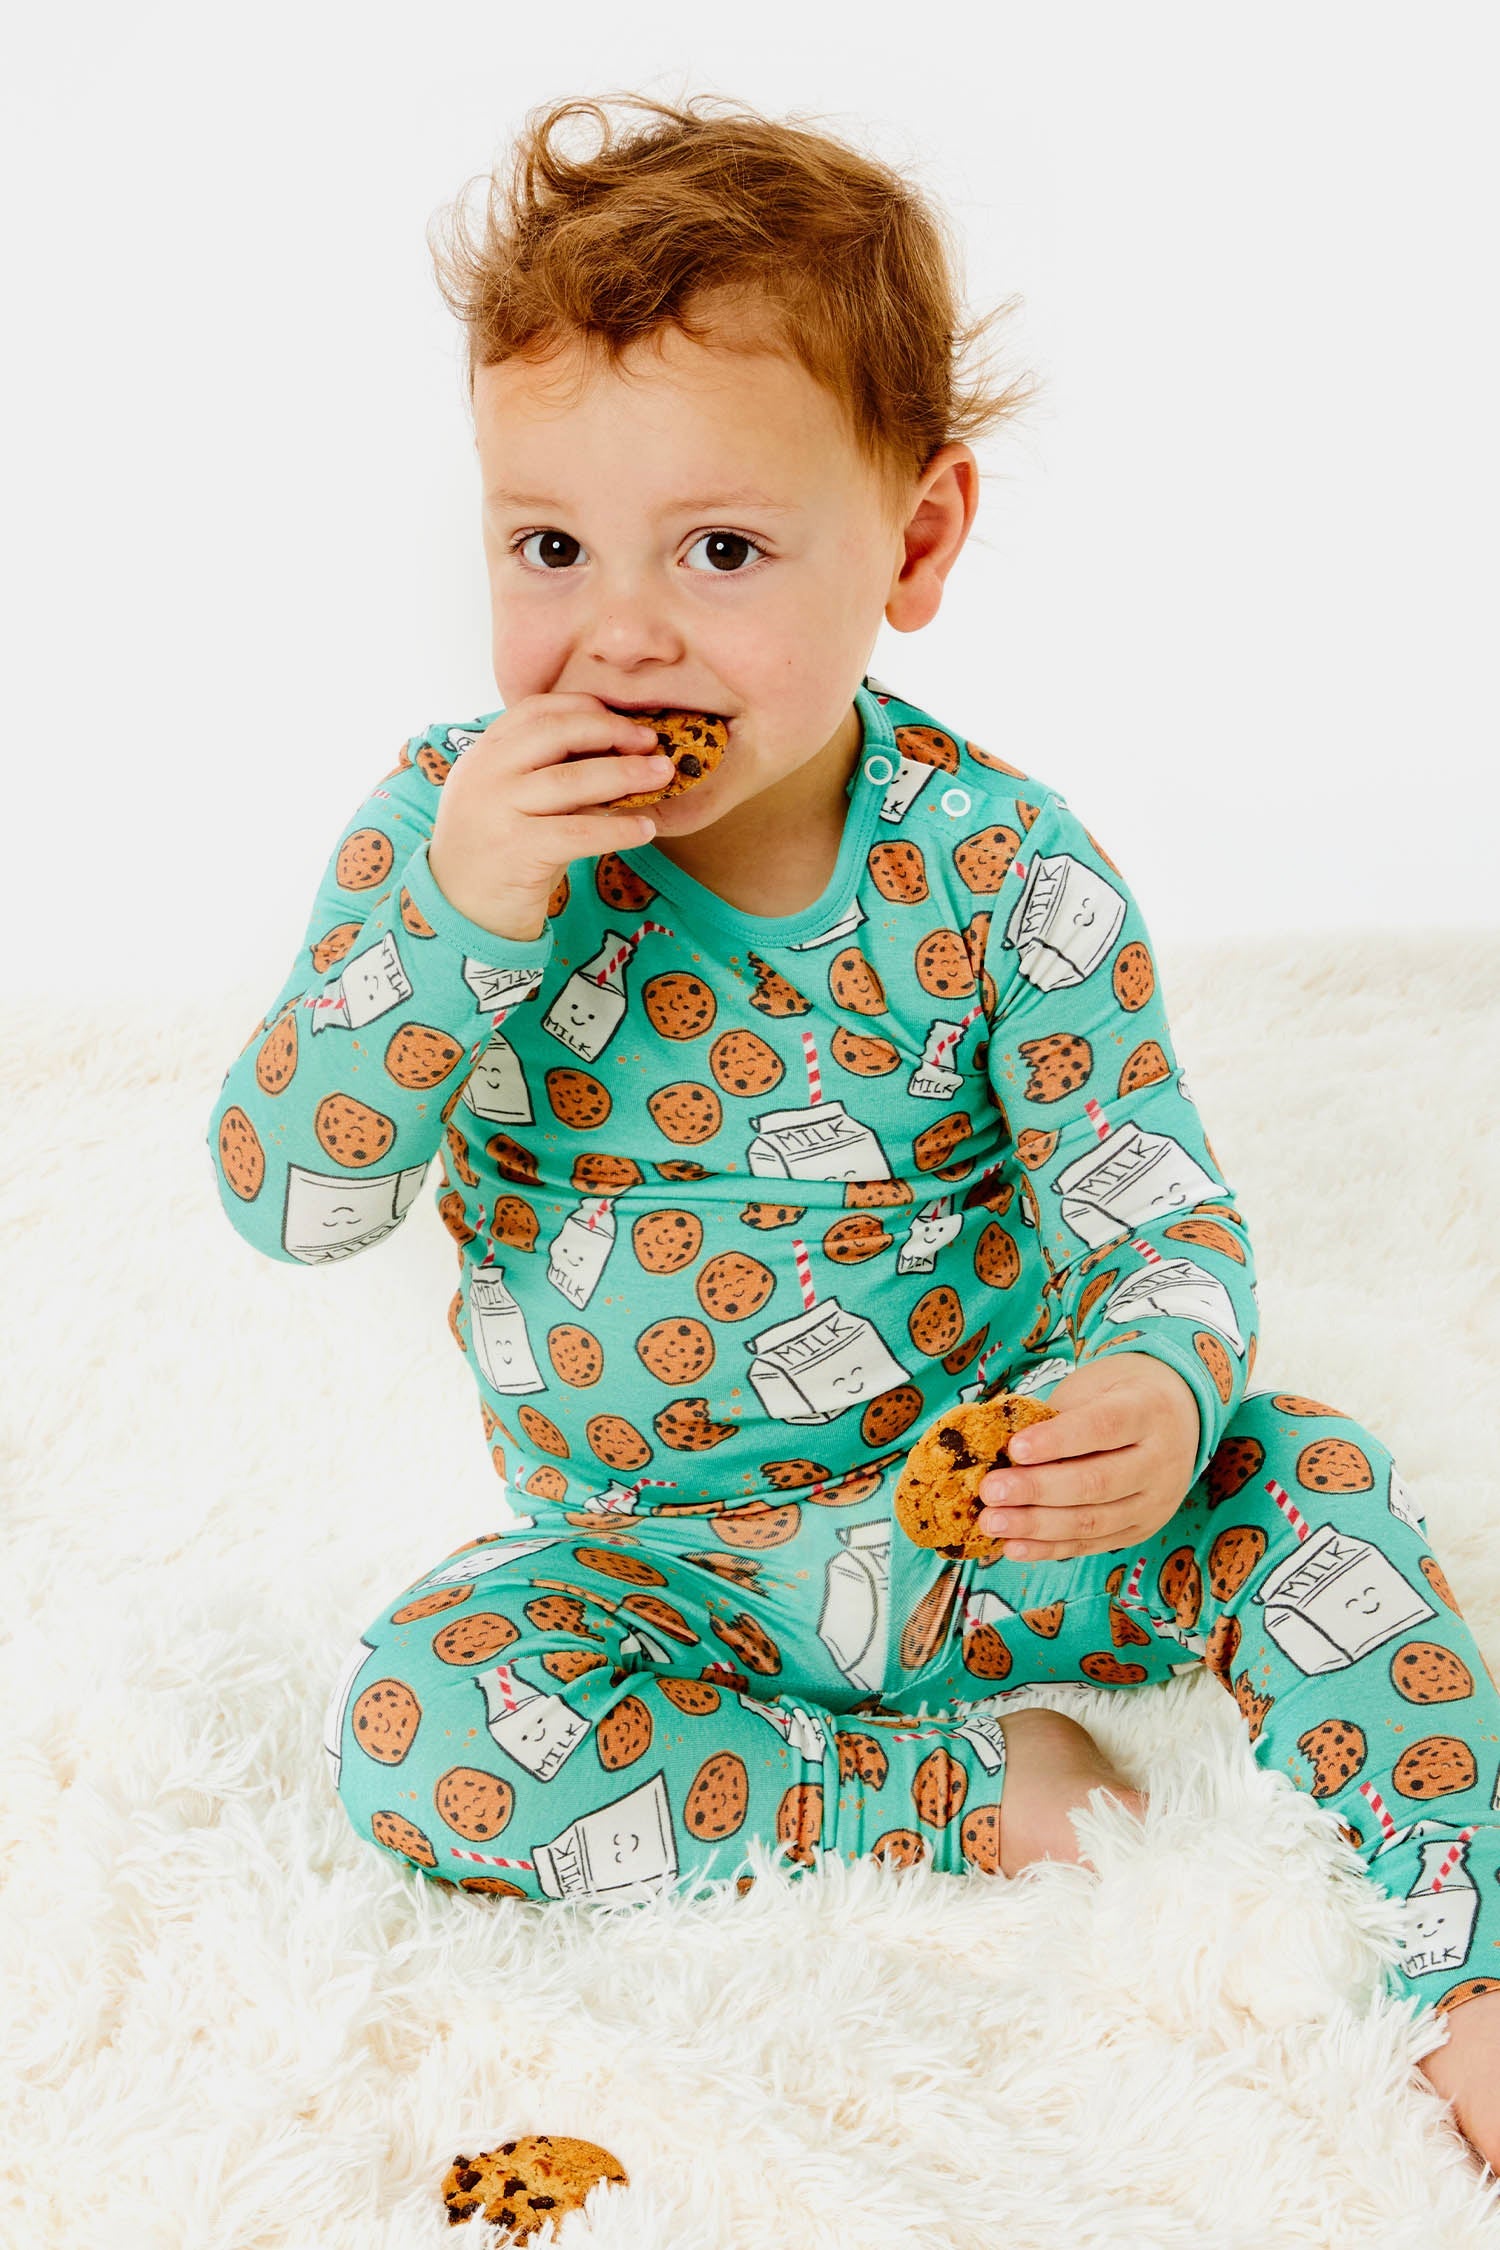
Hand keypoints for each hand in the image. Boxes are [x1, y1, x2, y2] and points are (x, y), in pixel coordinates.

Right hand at [427, 692, 675, 938]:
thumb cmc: (496, 853)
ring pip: (573, 779)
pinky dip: (618, 828)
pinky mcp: (516, 849)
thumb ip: (545, 773)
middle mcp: (485, 774)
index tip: (624, 721)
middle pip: (558, 732)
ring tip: (662, 775)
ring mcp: (497, 809)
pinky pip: (579, 832)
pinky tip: (645, 829)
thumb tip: (617, 751)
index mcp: (483, 754)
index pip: (536, 709)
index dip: (585, 708)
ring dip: (626, 774)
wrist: (459, 912)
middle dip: (612, 732)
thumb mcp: (509, 800)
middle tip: (651, 743)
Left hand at [975, 1353, 1201, 1559]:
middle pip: (1097, 1482)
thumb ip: (1056, 1416)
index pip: (1103, 1427)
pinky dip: (1050, 1549)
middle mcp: (1160, 1460)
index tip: (1014, 1448)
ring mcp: (1155, 1502)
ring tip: (992, 1523)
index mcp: (1149, 1411)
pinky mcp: (1142, 1529)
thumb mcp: (1095, 1386)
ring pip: (1093, 1521)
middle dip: (1038, 1489)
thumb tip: (998, 1451)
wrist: (1179, 1414)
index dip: (1058, 1440)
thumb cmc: (1119, 1394)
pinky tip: (1014, 1547)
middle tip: (991, 1491)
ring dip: (1037, 1526)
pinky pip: (1093, 1544)